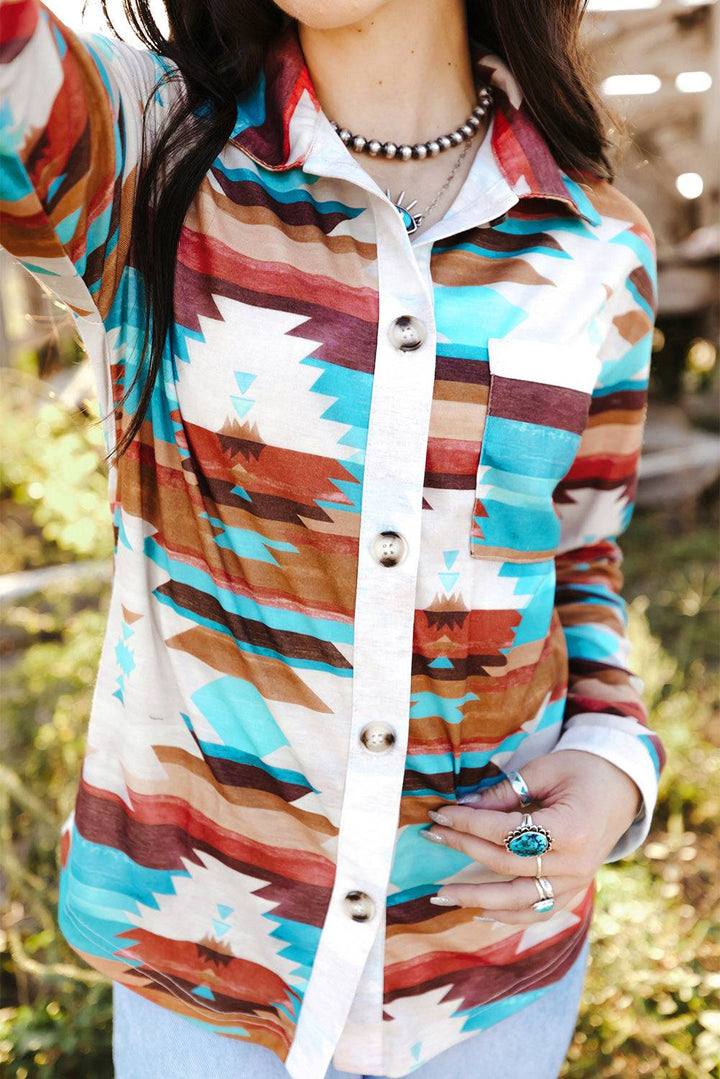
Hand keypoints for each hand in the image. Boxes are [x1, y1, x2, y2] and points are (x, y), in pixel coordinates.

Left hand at [424, 750, 642, 921]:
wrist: (623, 787)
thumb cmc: (583, 770)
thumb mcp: (544, 770)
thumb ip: (505, 793)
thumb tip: (464, 807)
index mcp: (570, 829)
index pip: (507, 832)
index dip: (470, 823)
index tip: (440, 814)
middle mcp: (575, 864)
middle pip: (506, 863)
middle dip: (464, 850)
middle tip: (432, 837)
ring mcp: (576, 882)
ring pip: (519, 899)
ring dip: (477, 898)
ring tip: (441, 895)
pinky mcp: (574, 890)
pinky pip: (538, 911)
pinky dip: (508, 916)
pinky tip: (480, 915)